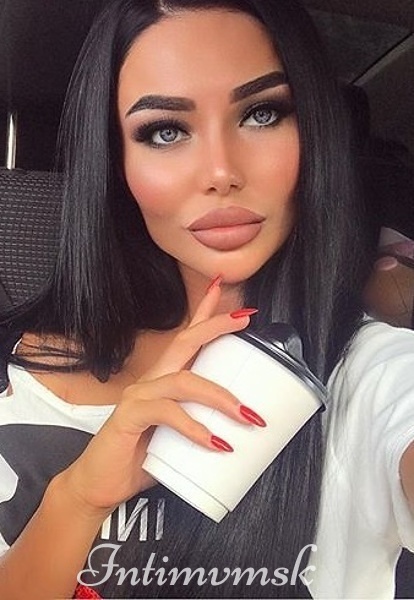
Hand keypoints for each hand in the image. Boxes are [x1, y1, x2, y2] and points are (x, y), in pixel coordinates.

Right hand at [56, 282, 257, 515]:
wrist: (100, 486)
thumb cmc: (141, 460)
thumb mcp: (181, 440)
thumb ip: (204, 427)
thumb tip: (244, 433)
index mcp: (163, 382)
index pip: (187, 340)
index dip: (208, 317)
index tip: (237, 306)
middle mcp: (150, 381)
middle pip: (185, 342)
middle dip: (215, 326)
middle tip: (245, 320)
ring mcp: (138, 396)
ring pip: (184, 381)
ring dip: (220, 396)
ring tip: (247, 415)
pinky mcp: (129, 416)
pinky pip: (167, 413)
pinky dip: (194, 427)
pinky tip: (215, 442)